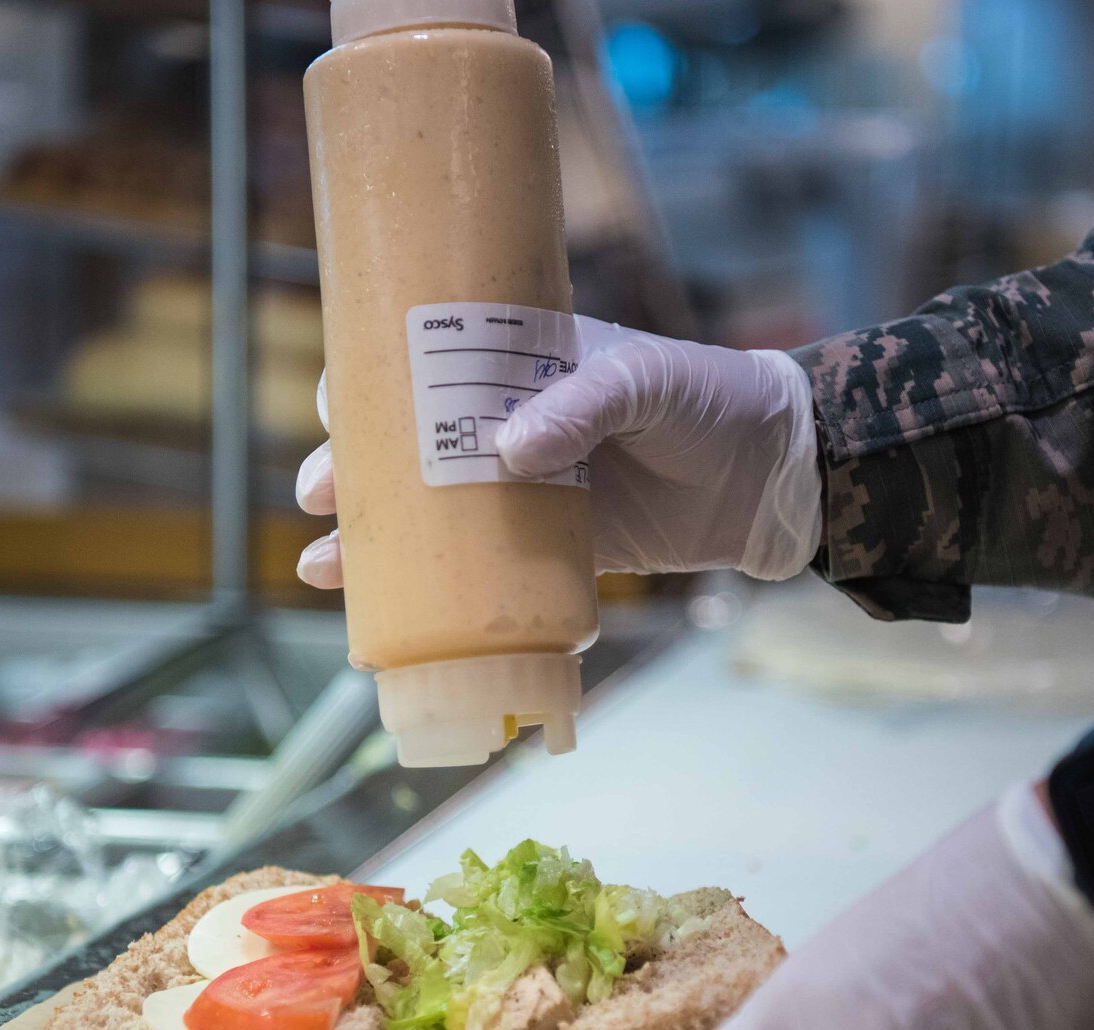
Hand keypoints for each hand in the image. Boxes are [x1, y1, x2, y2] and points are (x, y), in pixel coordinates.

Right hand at [293, 318, 823, 586]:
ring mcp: (527, 487)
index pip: (426, 358)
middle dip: (349, 468)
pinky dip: (433, 589)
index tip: (333, 401)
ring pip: (430, 510)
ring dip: (372, 536)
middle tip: (317, 492)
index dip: (369, 378)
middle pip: (407, 442)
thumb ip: (582, 404)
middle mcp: (511, 421)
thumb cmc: (711, 400)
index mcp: (522, 359)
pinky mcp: (555, 546)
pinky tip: (386, 607)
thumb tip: (508, 448)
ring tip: (323, 563)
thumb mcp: (647, 380)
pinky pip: (480, 568)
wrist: (776, 474)